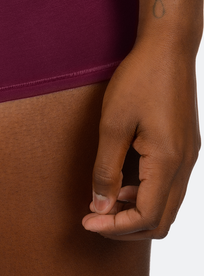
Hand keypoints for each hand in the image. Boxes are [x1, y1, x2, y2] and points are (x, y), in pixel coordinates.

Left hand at [82, 38, 200, 239]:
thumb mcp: (112, 125)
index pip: (146, 217)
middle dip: (126, 226)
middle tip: (94, 217)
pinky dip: (145, 194)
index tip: (86, 221)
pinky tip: (121, 181)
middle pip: (161, 220)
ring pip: (167, 205)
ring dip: (136, 211)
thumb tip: (100, 206)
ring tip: (104, 200)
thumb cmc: (138, 81)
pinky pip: (169, 186)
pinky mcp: (185, 147)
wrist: (167, 49)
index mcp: (168, 162)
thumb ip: (106, 169)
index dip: (114, 226)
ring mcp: (189, 157)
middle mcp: (185, 165)